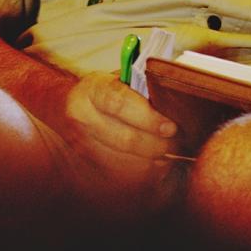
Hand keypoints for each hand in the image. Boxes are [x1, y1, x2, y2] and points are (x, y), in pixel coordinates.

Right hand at [62, 71, 178, 196]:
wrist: (73, 104)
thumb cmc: (109, 89)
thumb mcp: (122, 78)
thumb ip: (144, 88)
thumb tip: (175, 103)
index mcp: (92, 88)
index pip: (119, 103)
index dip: (148, 118)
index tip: (171, 128)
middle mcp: (82, 117)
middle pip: (124, 138)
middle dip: (156, 145)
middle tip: (177, 145)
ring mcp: (82, 143)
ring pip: (123, 160)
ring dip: (151, 161)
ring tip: (171, 156)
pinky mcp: (87, 161)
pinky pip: (119, 172)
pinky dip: (141, 171)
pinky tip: (157, 165)